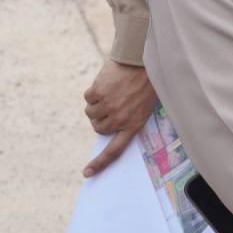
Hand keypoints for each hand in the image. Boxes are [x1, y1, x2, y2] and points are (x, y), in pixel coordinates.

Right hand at [82, 59, 158, 175]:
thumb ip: (129, 118)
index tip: (87, 173)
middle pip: (98, 127)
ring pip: (90, 113)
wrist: (142, 59)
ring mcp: (108, 106)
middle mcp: (119, 119)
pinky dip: (93, 91)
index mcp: (133, 125)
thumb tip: (110, 126)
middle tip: (111, 104)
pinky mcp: (98, 93)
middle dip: (101, 118)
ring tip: (110, 92)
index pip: (114, 151)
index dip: (100, 163)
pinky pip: (88, 97)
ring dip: (96, 104)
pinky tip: (106, 83)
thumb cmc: (146, 81)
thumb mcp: (144, 105)